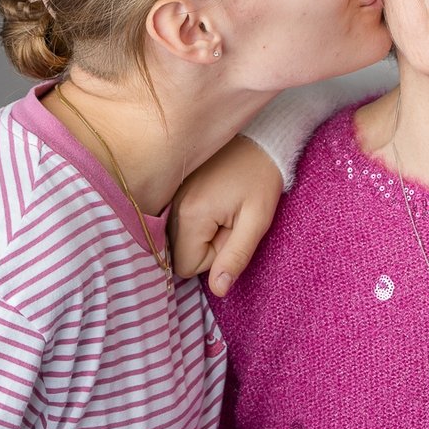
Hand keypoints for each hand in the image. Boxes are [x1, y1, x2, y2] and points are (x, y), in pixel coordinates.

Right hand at [168, 135, 283, 294]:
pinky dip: (191, 220)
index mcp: (191, 215)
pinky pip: (172, 222)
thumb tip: (218, 291)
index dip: (212, 259)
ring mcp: (166, 195)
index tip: (231, 231)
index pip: (186, 266)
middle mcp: (170, 205)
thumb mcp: (257, 220)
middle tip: (228, 218)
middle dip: (204, 246)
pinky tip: (210, 200)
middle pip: (177, 253)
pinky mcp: (169, 189)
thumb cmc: (261, 178)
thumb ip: (236, 257)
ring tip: (221, 206)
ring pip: (174, 239)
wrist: (258, 138)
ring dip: (198, 233)